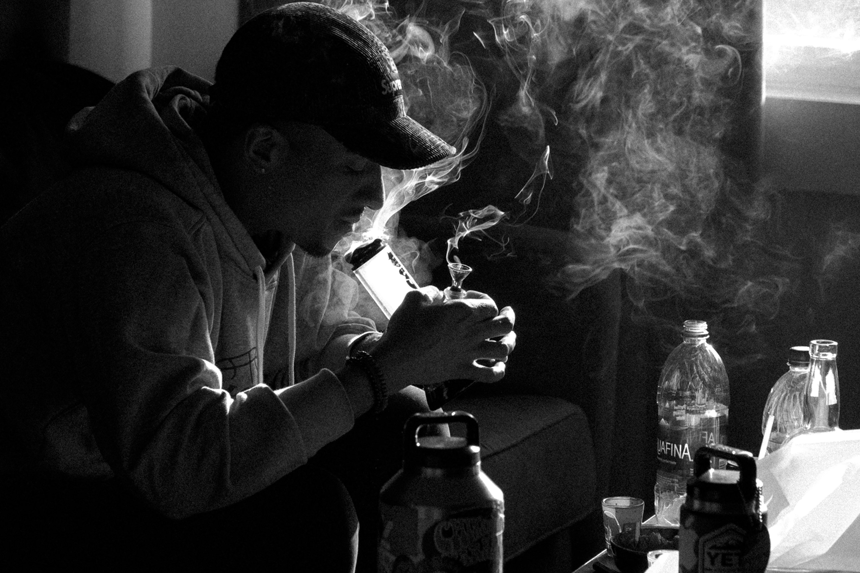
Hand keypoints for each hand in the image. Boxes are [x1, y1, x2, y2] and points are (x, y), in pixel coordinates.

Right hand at [371, 287, 515, 392]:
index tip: (473, 299)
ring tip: (508, 340)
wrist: (396, 359)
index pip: (490, 304)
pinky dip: (499, 371)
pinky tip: (499, 366)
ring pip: (504, 349)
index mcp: (462, 312)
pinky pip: (491, 375)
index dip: (485, 300)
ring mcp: (469, 353)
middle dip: (508, 318)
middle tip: (507, 315)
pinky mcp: (462, 370)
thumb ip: (432, 292)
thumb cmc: (405, 327)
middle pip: (505, 325)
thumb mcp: (415, 298)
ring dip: (509, 343)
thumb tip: (440, 295)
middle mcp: (471, 332)